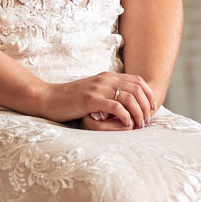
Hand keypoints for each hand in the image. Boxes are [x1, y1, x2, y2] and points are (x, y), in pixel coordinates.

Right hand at [35, 72, 157, 130]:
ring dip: (138, 112)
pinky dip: (125, 116)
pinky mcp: (91, 100)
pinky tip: (127, 124)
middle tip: (147, 120)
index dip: (149, 94)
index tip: (153, 107)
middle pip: (137, 89)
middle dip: (146, 106)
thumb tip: (124, 101)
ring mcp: (98, 88)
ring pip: (129, 98)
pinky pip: (115, 106)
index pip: (138, 81)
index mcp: (108, 76)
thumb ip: (107, 92)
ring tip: (139, 125)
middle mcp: (106, 79)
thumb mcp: (92, 91)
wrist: (47, 98)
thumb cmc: (70, 99)